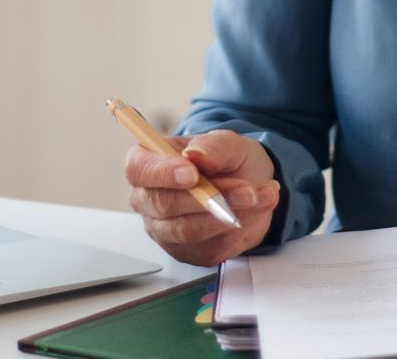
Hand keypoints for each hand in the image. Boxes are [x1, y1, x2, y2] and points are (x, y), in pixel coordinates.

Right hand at [124, 128, 279, 265]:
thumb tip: (196, 156)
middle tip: (245, 189)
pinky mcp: (188, 252)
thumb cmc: (226, 161)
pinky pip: (211, 246)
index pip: (139, 169)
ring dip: (228, 214)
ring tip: (257, 196)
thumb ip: (214, 147)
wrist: (248, 185)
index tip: (192, 173)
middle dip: (208, 197)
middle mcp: (148, 199)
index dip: (162, 173)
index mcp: (148, 163)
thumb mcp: (228, 143)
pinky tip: (256, 210)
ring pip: (188, 229)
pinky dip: (239, 229)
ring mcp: (164, 230)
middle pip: (164, 205)